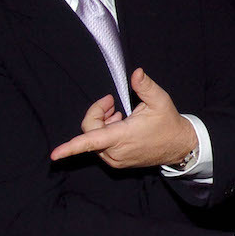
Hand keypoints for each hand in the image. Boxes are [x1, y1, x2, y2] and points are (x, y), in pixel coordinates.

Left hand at [49, 68, 196, 168]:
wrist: (179, 146)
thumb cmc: (169, 123)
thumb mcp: (160, 101)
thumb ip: (145, 86)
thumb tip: (136, 73)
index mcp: (122, 137)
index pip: (91, 142)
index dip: (70, 148)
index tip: (55, 155)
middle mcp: (116, 152)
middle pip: (89, 132)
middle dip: (97, 114)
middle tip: (111, 102)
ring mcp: (116, 160)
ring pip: (93, 140)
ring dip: (101, 124)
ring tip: (119, 114)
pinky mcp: (117, 163)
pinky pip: (100, 148)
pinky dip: (104, 134)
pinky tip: (119, 125)